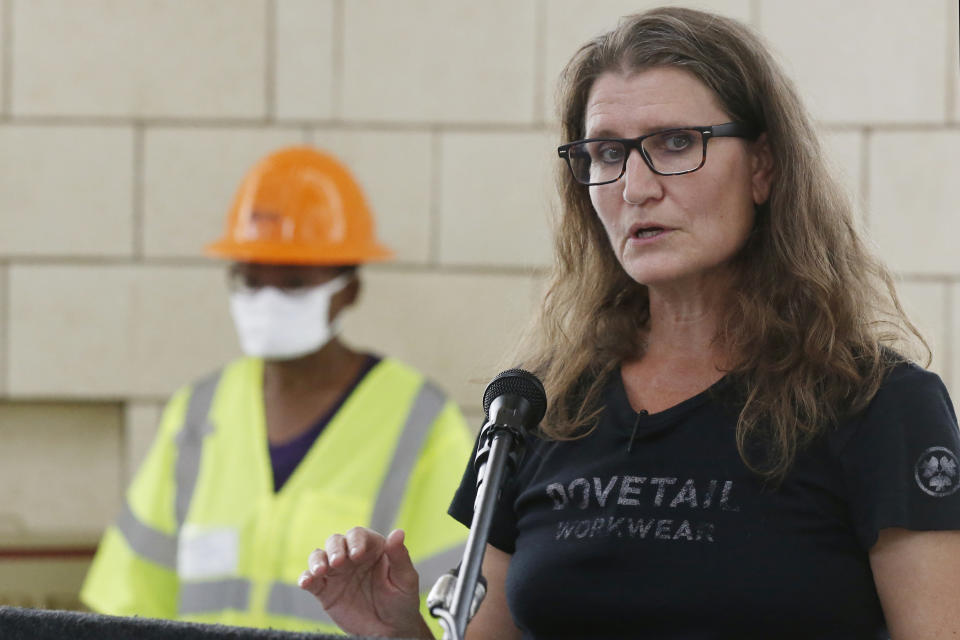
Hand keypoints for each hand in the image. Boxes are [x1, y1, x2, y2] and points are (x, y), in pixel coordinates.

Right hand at [299, 527, 432, 638]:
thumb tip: (398, 532)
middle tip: (338, 562)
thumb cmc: (401, 601)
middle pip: (336, 541)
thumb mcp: (405, 580)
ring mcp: (337, 573)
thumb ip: (400, 557)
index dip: (356, 541)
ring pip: (319, 556)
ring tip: (320, 571)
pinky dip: (305, 578)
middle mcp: (351, 556)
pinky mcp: (325, 590)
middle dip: (335, 549)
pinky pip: (311, 580)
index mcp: (372, 548)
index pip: (359, 535)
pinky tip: (306, 582)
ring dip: (317, 560)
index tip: (357, 554)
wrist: (390, 630)